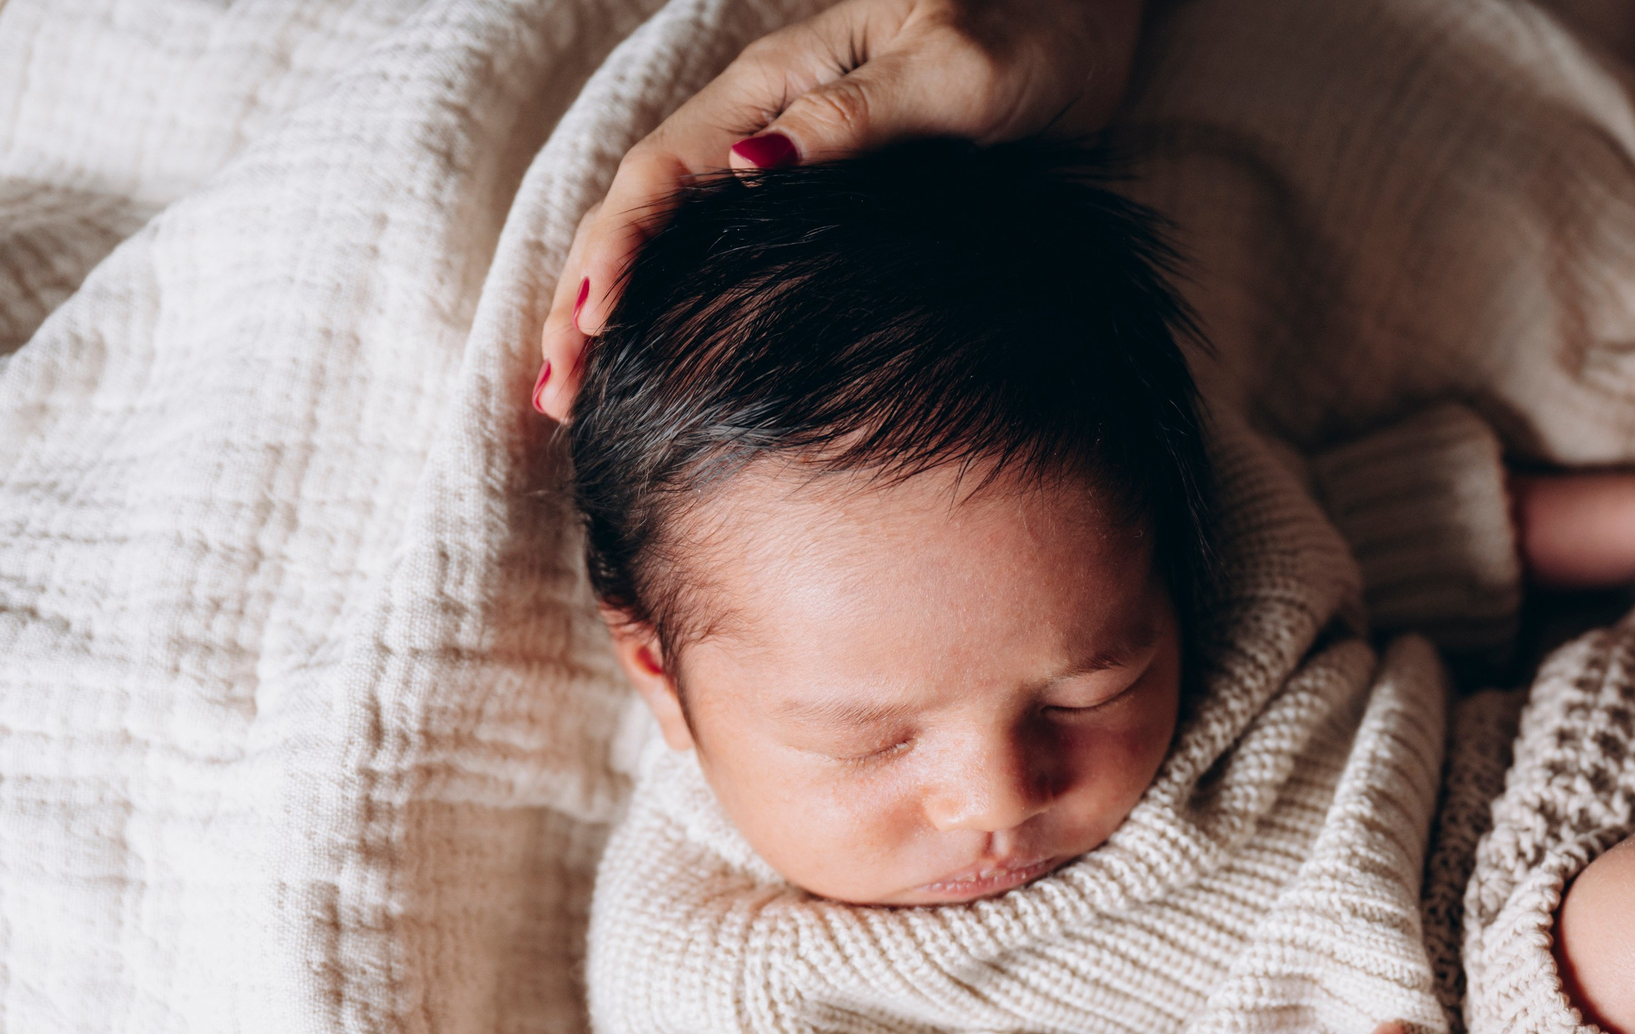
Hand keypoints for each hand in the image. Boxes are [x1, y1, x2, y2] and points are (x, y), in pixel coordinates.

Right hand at [535, 0, 1143, 418]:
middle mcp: (766, 115)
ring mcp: (790, 149)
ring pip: (672, 230)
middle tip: (552, 395)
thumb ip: (854, 119)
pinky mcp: (826, 185)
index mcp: (778, 82)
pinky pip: (722, 244)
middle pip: (643, 210)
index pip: (663, 175)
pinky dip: (677, 298)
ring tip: (570, 390)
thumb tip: (749, 169)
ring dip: (613, 307)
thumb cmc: (1032, 24)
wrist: (1083, 7)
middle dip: (585, 299)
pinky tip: (662, 349)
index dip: (617, 254)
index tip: (592, 333)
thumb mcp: (955, 73)